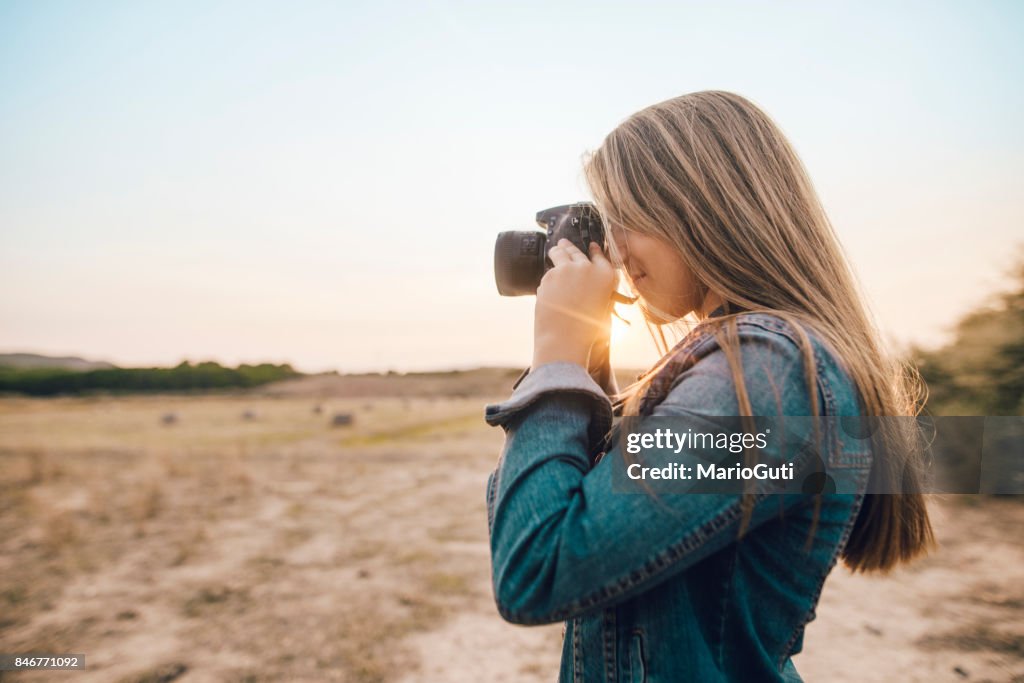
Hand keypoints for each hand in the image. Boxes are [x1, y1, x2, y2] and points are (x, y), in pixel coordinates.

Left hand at [532, 239, 617, 368]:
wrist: (564, 337)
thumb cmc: (585, 330)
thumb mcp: (601, 305)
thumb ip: (595, 288)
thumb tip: (585, 281)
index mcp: (606, 276)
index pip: (600, 256)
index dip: (594, 250)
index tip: (590, 246)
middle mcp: (588, 268)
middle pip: (576, 252)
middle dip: (569, 247)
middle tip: (564, 243)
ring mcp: (567, 269)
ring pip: (559, 254)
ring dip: (557, 251)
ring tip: (554, 249)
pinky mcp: (549, 275)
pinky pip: (549, 273)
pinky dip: (549, 278)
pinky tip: (549, 287)